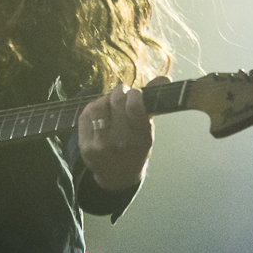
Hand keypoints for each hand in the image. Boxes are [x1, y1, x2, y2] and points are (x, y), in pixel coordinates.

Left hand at [77, 76, 166, 191]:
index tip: (134, 94)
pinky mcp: (86, 146)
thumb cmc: (135, 145)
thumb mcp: (147, 127)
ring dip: (104, 100)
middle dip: (119, 92)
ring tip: (109, 104)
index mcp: (142, 137)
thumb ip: (153, 101)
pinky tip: (99, 115)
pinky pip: (86, 115)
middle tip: (121, 93)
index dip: (134, 94)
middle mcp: (123, 142)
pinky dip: (92, 110)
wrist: (118, 175)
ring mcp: (103, 145)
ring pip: (99, 106)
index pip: (134, 105)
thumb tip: (165, 77)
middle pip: (116, 101)